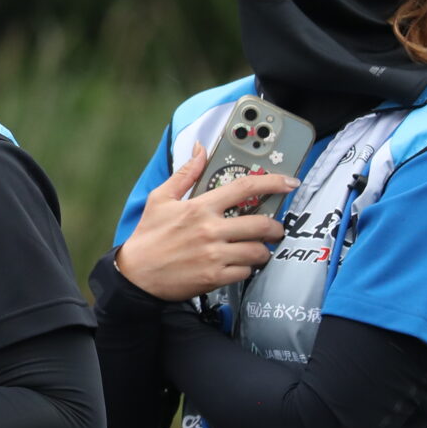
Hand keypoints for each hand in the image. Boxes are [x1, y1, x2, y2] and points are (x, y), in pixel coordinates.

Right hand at [113, 144, 293, 301]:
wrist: (136, 275)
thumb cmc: (149, 236)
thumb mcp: (161, 199)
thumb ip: (185, 173)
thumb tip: (199, 149)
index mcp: (200, 207)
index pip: (245, 188)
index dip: (273, 183)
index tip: (290, 182)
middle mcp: (210, 230)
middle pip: (261, 224)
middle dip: (275, 228)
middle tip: (275, 230)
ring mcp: (214, 255)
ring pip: (257, 251)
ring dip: (262, 251)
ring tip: (256, 250)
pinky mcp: (214, 277)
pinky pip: (245, 272)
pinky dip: (246, 269)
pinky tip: (238, 265)